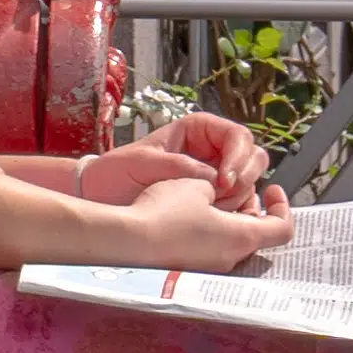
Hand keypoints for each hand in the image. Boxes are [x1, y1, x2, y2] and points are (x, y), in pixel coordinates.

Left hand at [130, 108, 283, 217]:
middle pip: (252, 157)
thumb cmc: (115, 173)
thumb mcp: (142, 163)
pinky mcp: (212, 202)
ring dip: (239, 199)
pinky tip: (215, 221)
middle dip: (243, 177)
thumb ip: (177, 166)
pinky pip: (238, 206)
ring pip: (249, 183)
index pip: (237, 136)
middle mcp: (212, 151)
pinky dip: (235, 215)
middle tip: (222, 197)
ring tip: (210, 210)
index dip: (237, 157)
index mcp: (198, 131)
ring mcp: (215, 177)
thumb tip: (212, 176)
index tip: (223, 180)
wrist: (100, 199)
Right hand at [132, 191, 293, 274]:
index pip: (283, 228)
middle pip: (255, 232)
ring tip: (203, 195)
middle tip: (231, 186)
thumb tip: (219, 192)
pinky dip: (207, 230)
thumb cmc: (165, 212)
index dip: (283, 206)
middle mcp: (230, 259)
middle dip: (248, 207)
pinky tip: (184, 214)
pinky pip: (209, 249)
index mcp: (241, 237)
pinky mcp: (190, 271)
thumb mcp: (198, 185)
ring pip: (230, 240)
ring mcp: (210, 268)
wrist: (127, 243)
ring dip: (225, 218)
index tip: (270, 187)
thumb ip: (219, 187)